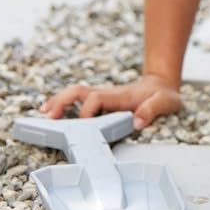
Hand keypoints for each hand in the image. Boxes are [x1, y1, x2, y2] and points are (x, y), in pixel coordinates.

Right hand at [40, 73, 182, 129]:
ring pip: (75, 94)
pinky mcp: (101, 102)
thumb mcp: (166, 102)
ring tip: (42, 114)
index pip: (96, 99)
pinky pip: (78, 101)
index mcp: (120, 97)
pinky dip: (63, 104)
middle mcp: (107, 95)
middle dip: (62, 101)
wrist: (163, 85)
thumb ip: (153, 110)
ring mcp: (103, 97)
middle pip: (79, 92)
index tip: (83, 125)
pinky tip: (52, 114)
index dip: (88, 110)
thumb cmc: (164, 96)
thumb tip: (137, 123)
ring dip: (58, 102)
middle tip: (48, 115)